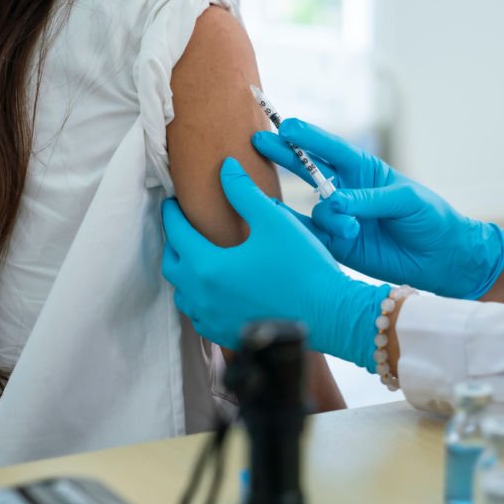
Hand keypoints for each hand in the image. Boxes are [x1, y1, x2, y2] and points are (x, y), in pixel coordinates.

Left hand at [161, 158, 387, 369]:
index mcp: (208, 266)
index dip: (173, 214)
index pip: (177, 233)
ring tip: (196, 258)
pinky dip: (200, 300)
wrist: (330, 314)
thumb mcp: (274, 220)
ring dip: (185, 274)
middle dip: (174, 243)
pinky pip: (201, 317)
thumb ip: (244, 192)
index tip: (173, 202)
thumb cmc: (304, 267)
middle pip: (173, 265)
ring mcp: (215, 320)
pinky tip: (215, 291)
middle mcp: (203, 297)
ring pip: (184, 295)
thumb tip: (226, 167)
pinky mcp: (229, 336)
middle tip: (182, 227)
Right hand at [252, 119, 503, 298]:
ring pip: (317, 208)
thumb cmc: (430, 218)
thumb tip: (335, 202)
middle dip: (286, 155)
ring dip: (329, 215)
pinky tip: (311, 233)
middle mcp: (348, 191)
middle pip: (309, 169)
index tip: (285, 125)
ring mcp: (341, 218)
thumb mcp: (405, 201)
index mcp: (365, 171)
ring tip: (352, 229)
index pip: (332, 149)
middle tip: (260, 141)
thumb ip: (368, 199)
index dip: (308, 137)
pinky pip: (315, 236)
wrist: (443, 259)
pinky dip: (309, 234)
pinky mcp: (339, 245)